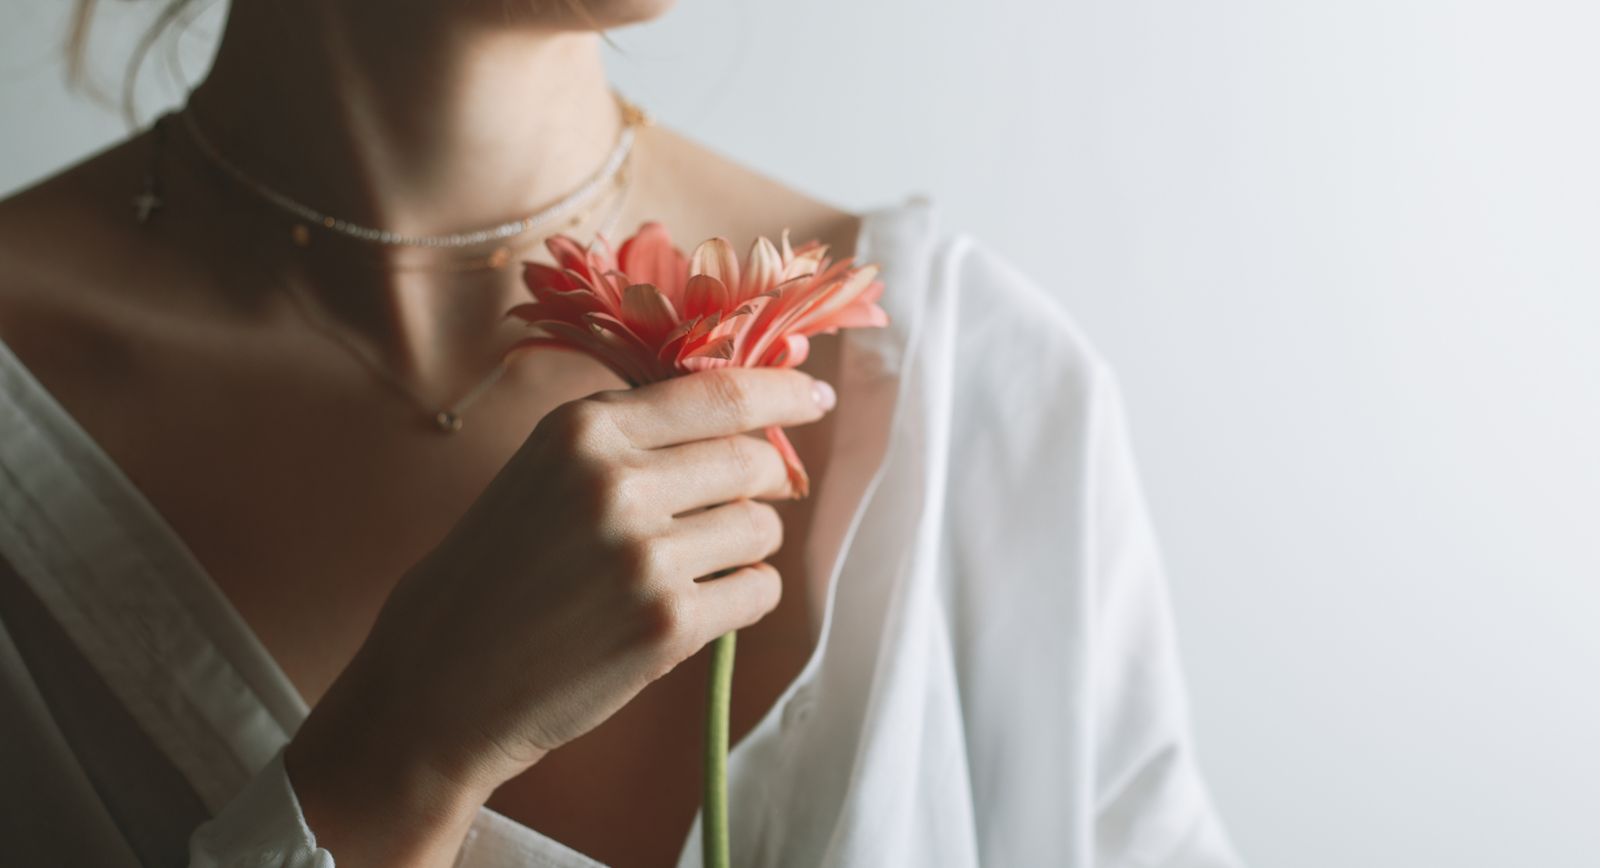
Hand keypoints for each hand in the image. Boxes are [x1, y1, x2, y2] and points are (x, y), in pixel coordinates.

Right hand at [283, 367, 833, 867]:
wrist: (440, 682)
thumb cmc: (494, 572)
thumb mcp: (543, 471)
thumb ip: (631, 436)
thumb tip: (744, 417)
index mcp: (584, 431)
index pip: (721, 393)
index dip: (784, 393)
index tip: (814, 398)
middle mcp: (617, 483)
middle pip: (753, 460)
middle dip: (760, 482)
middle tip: (729, 506)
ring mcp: (645, 556)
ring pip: (762, 528)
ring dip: (742, 546)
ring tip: (685, 567)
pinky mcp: (666, 627)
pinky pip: (758, 592)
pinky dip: (740, 598)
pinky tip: (691, 608)